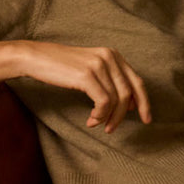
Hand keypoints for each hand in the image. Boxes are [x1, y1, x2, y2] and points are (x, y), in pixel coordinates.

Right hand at [0, 40, 151, 133]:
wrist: (37, 58)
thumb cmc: (62, 67)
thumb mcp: (91, 69)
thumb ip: (109, 81)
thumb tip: (129, 104)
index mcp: (113, 55)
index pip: (137, 81)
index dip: (144, 102)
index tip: (146, 118)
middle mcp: (110, 57)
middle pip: (130, 92)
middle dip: (124, 114)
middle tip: (113, 128)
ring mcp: (99, 65)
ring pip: (117, 100)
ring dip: (109, 117)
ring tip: (98, 124)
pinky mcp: (87, 75)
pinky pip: (104, 102)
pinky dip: (100, 115)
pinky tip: (91, 120)